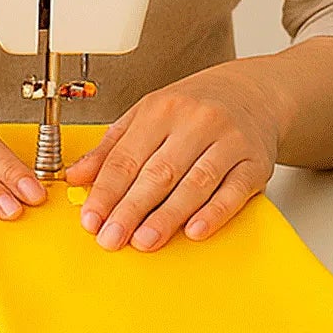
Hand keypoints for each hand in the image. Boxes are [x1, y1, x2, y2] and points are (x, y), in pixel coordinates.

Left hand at [62, 61, 288, 252]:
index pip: (128, 156)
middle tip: (111, 237)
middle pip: (159, 172)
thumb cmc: (195, 106)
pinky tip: (194, 230)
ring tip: (144, 240)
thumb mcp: (148, 115)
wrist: (253, 92)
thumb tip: (76, 175)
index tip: (91, 219)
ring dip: (167, 216)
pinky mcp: (255, 163)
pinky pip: (233, 191)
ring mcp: (229, 142)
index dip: (106, 191)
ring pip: (195, 183)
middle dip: (131, 209)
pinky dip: (214, 213)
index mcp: (163, 109)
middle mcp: (197, 122)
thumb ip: (112, 147)